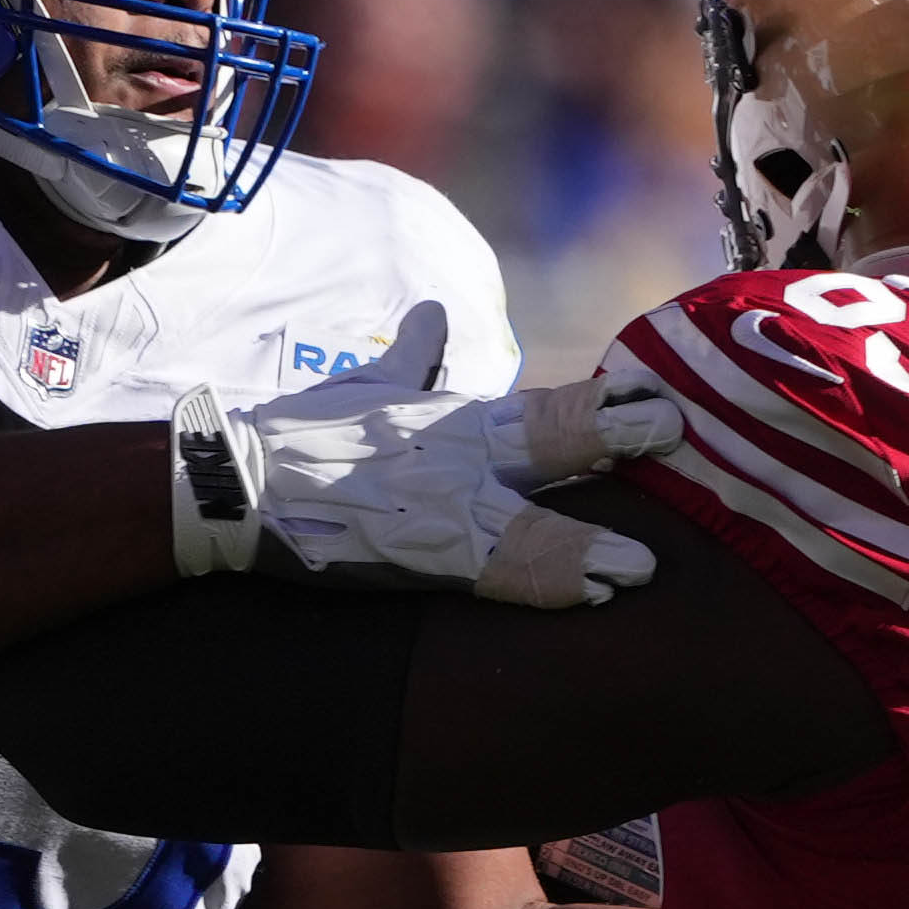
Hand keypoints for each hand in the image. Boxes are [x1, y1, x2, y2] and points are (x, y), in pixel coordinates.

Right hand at [184, 306, 684, 606]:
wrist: (234, 484)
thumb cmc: (299, 437)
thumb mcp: (364, 387)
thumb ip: (414, 360)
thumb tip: (436, 314)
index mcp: (455, 420)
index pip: (548, 410)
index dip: (607, 404)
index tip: (660, 398)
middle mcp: (456, 453)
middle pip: (550, 442)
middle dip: (612, 436)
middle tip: (674, 429)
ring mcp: (437, 503)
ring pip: (527, 521)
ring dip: (586, 542)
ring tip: (639, 567)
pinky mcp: (414, 551)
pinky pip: (493, 571)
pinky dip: (545, 579)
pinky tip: (592, 594)